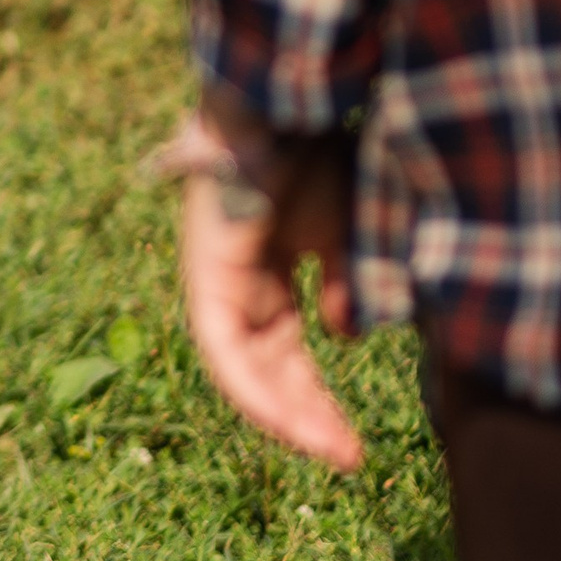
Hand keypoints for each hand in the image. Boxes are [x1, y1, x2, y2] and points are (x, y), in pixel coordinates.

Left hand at [170, 97, 364, 473]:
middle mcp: (236, 281)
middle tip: (349, 459)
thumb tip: (345, 333)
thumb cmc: (316, 152)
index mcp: (265, 271)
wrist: (286, 101)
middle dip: (307, 416)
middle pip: (267, 367)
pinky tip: (288, 421)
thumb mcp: (343, 228)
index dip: (317, 399)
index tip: (355, 446)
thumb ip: (345, 283)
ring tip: (331, 451)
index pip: (286, 351)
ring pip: (243, 368)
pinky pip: (223, 348)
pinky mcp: (206, 274)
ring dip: (285, 413)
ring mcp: (216, 278)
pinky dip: (255, 387)